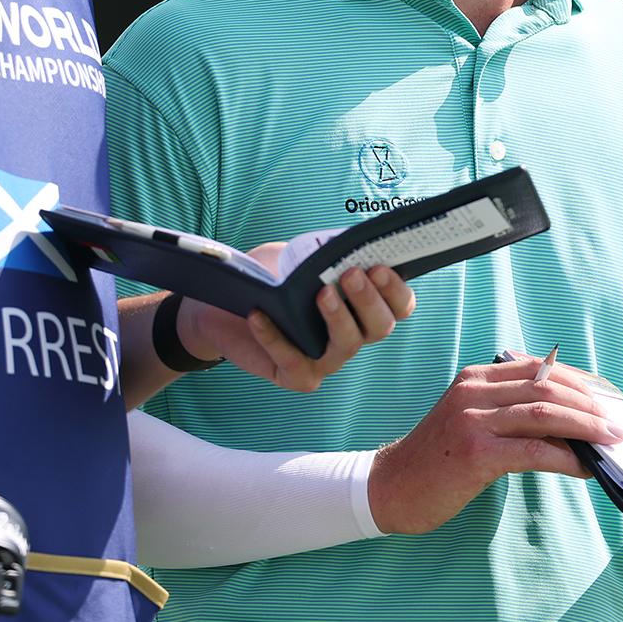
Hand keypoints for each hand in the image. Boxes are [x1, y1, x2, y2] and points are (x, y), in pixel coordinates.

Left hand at [177, 259, 414, 392]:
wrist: (223, 305)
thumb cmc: (268, 277)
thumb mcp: (295, 256)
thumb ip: (319, 252)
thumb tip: (337, 245)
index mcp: (360, 306)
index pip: (398, 305)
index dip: (395, 289)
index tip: (379, 265)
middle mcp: (351, 336)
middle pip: (379, 327)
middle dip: (369, 300)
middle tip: (352, 273)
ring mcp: (327, 360)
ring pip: (347, 346)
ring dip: (338, 318)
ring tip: (321, 293)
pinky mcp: (297, 376)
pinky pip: (293, 361)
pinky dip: (275, 337)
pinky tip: (260, 314)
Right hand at [367, 354, 622, 534]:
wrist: (391, 486)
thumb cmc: (436, 459)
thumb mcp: (471, 420)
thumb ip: (510, 413)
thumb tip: (569, 425)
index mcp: (474, 378)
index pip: (539, 368)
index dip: (578, 382)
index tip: (605, 398)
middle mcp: (473, 391)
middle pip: (547, 386)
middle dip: (589, 404)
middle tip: (615, 423)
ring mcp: (472, 420)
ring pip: (544, 412)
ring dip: (585, 426)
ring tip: (610, 440)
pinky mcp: (475, 453)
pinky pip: (533, 450)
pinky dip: (565, 457)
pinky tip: (582, 467)